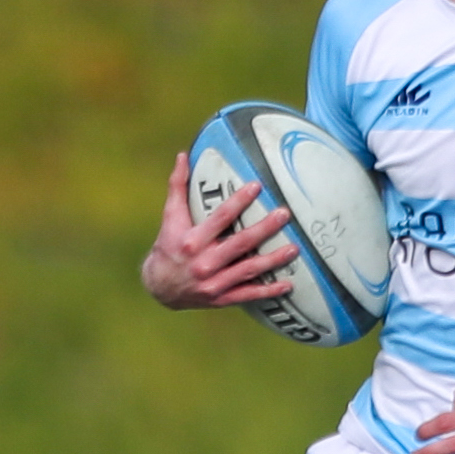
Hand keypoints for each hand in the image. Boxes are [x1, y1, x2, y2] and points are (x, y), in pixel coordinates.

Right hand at [142, 151, 297, 308]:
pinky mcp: (222, 298)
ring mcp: (214, 282)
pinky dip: (269, 291)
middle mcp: (204, 262)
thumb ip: (178, 186)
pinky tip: (289, 284)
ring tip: (294, 248)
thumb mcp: (171, 217)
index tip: (257, 186)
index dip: (238, 201)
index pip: (220, 217)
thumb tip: (184, 155)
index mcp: (192, 240)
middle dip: (264, 229)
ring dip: (273, 260)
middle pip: (240, 243)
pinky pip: (249, 295)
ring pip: (249, 270)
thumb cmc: (168, 246)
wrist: (160, 287)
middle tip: (284, 214)